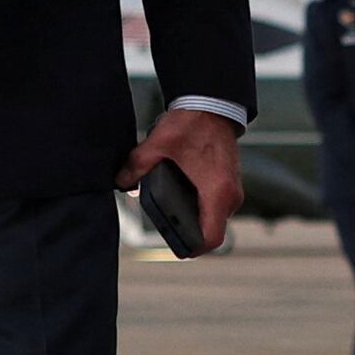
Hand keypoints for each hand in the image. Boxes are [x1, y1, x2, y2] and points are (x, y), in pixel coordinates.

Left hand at [124, 106, 244, 254]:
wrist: (214, 104)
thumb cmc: (192, 124)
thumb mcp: (158, 144)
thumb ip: (137, 165)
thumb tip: (120, 181)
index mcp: (216, 192)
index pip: (212, 238)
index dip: (193, 249)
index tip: (177, 250)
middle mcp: (230, 196)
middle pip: (213, 232)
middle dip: (190, 235)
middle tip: (166, 228)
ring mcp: (233, 189)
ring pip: (216, 219)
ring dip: (197, 221)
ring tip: (171, 212)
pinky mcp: (230, 182)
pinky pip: (218, 206)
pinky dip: (202, 208)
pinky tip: (182, 198)